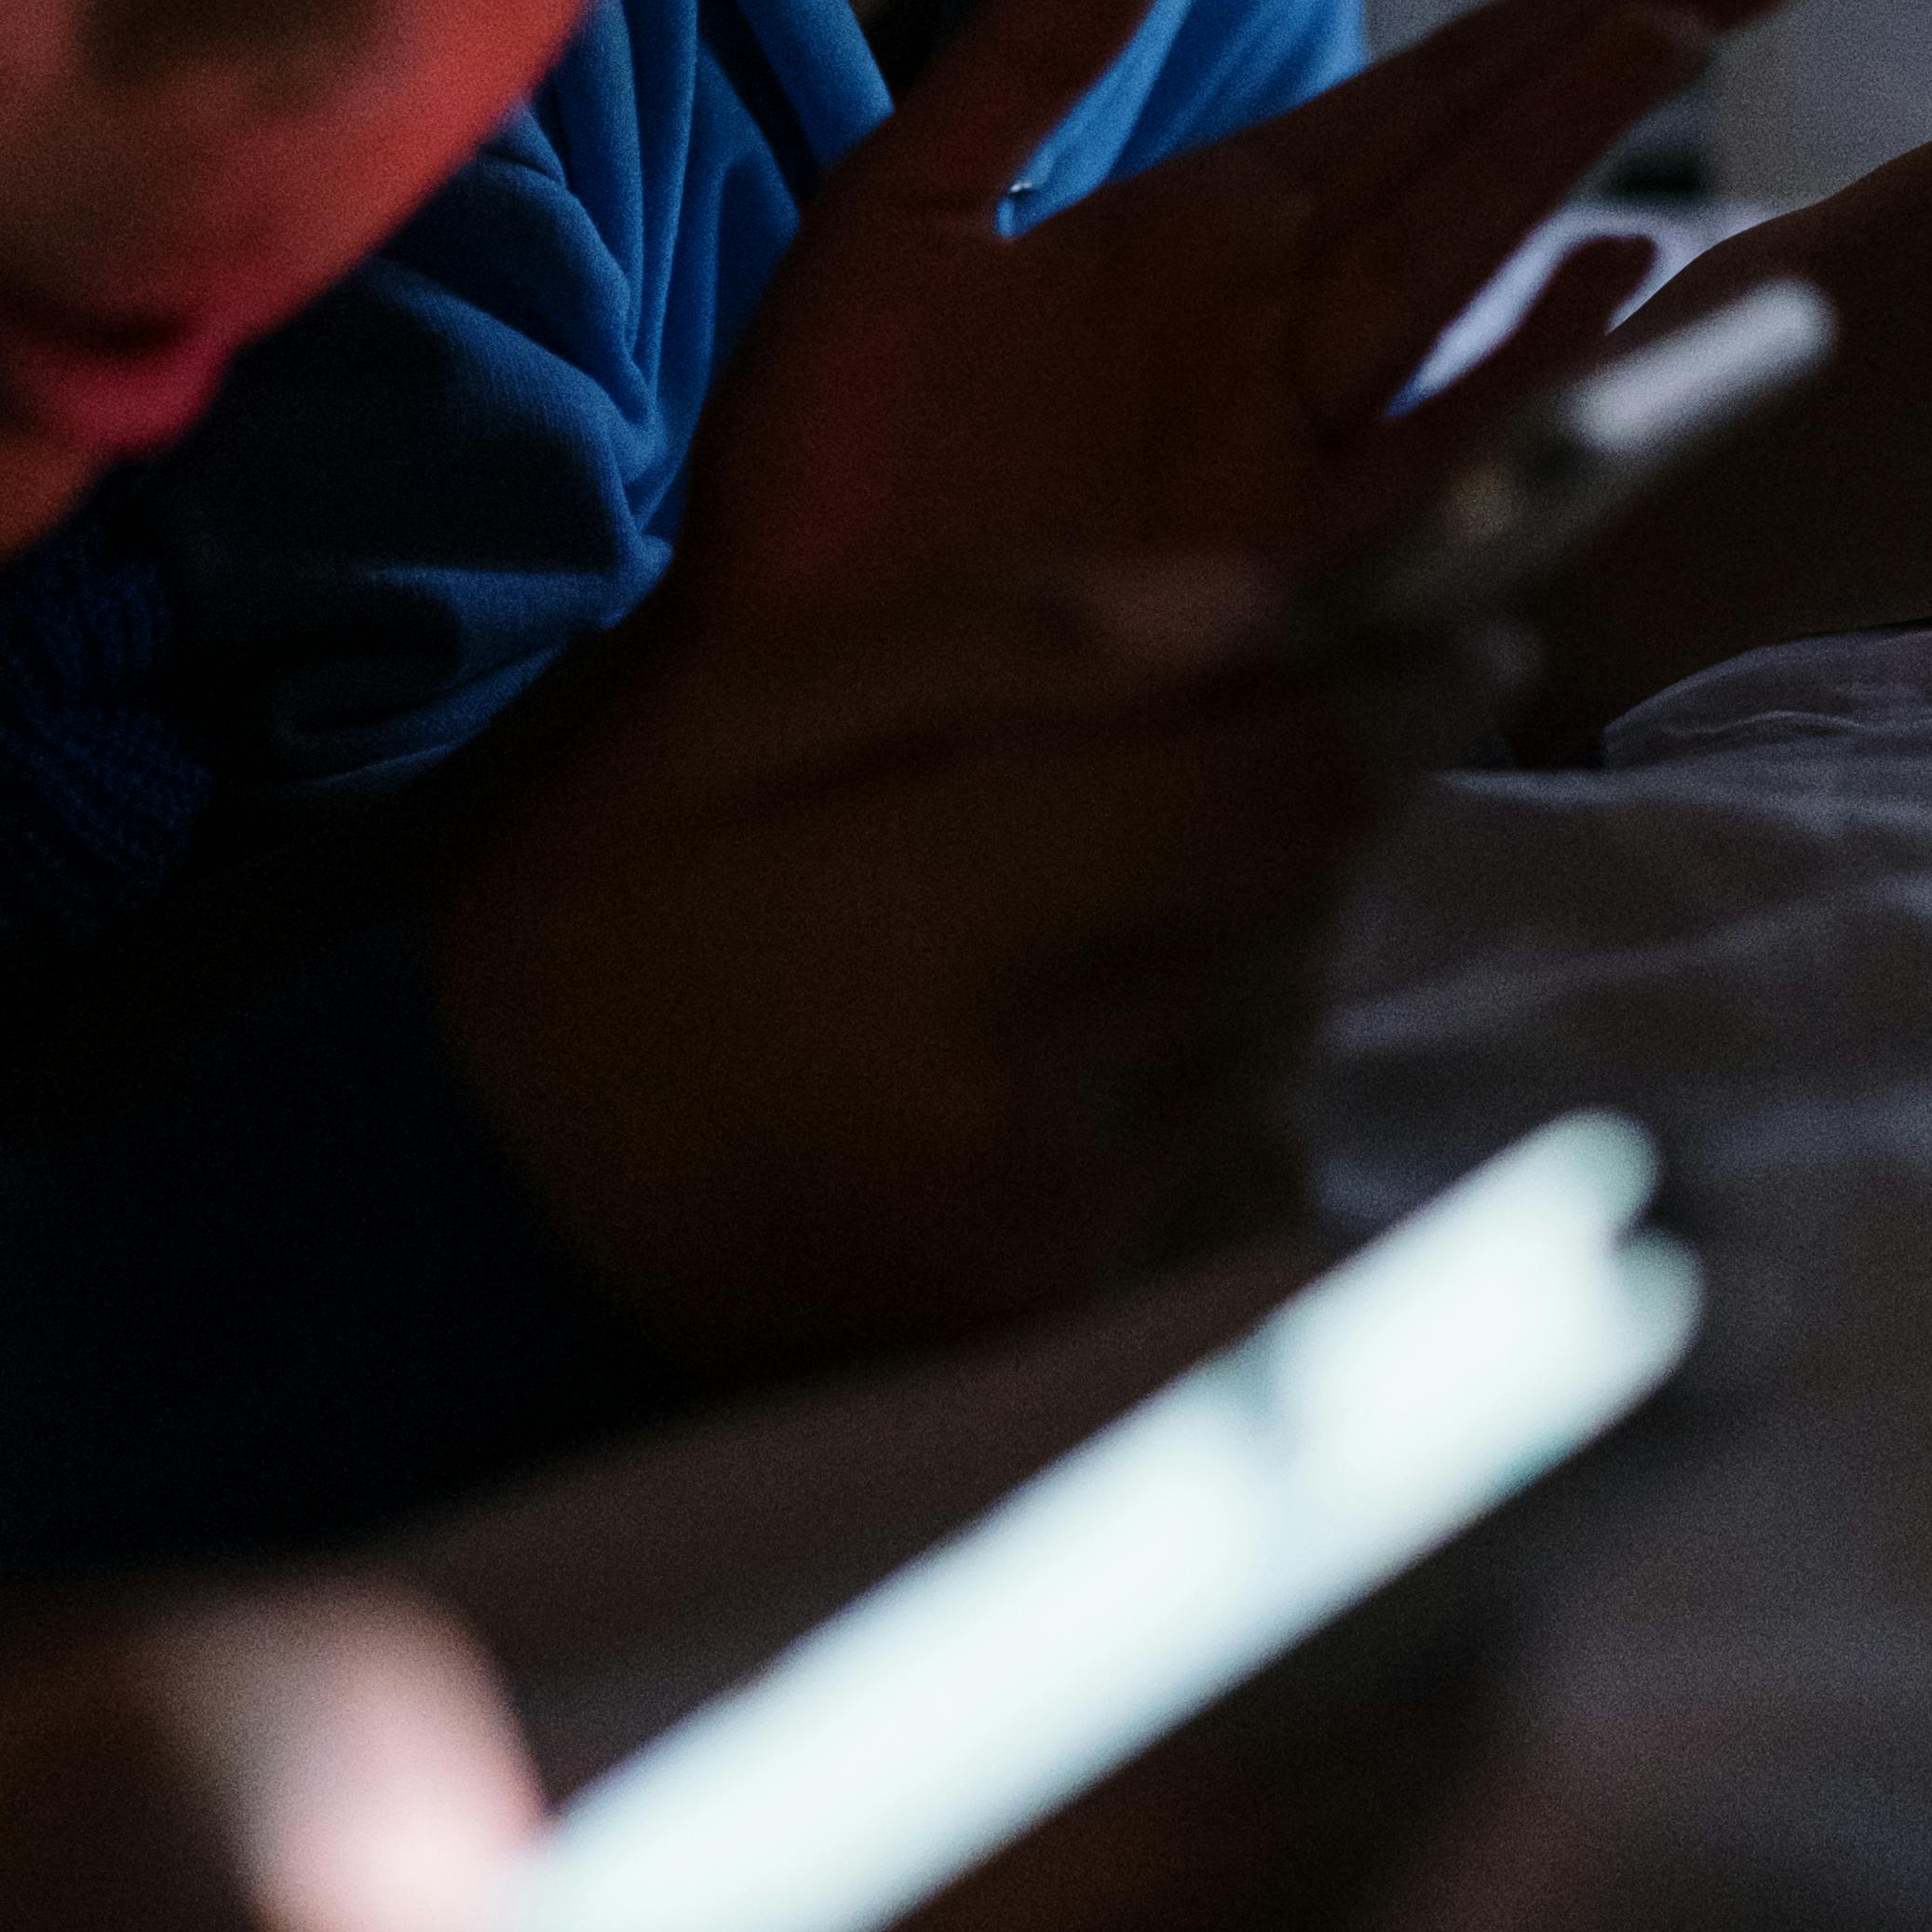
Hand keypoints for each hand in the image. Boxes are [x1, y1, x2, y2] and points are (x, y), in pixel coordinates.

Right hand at [435, 554, 1495, 1369]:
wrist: (471, 1235)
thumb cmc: (592, 938)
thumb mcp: (737, 718)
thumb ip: (1001, 642)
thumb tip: (1259, 606)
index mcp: (941, 926)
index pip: (1288, 800)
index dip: (1403, 703)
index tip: (1461, 638)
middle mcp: (1042, 1108)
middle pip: (1302, 906)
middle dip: (1294, 805)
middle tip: (1205, 757)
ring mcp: (1072, 1240)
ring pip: (1282, 1025)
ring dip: (1248, 939)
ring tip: (1100, 906)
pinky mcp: (1076, 1325)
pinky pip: (1237, 1149)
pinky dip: (1207, 1070)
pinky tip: (1082, 1042)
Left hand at [683, 0, 1792, 622]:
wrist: (748, 662)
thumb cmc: (814, 465)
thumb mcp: (901, 213)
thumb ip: (1031, 51)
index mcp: (1206, 235)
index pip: (1413, 97)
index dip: (1544, 14)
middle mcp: (1283, 332)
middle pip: (1476, 160)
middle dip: (1609, 52)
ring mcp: (1296, 449)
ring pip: (1468, 278)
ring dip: (1569, 163)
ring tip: (1678, 43)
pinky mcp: (1278, 568)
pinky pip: (1428, 458)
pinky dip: (1525, 373)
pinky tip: (1610, 281)